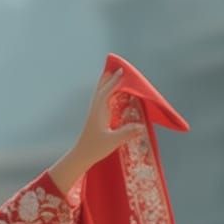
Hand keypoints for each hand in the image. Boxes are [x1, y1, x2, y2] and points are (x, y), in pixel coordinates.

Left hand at [49, 68, 142, 192]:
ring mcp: (95, 113)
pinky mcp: (96, 118)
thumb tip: (142, 126)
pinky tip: (110, 94)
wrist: (81, 156)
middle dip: (108, 78)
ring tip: (111, 74)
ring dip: (106, 84)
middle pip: (101, 89)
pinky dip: (106, 93)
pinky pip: (101, 100)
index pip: (107, 92)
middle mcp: (96, 110)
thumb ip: (126, 133)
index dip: (114, 81)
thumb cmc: (94, 149)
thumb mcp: (112, 142)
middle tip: (115, 66)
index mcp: (98, 112)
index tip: (122, 71)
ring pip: (100, 94)